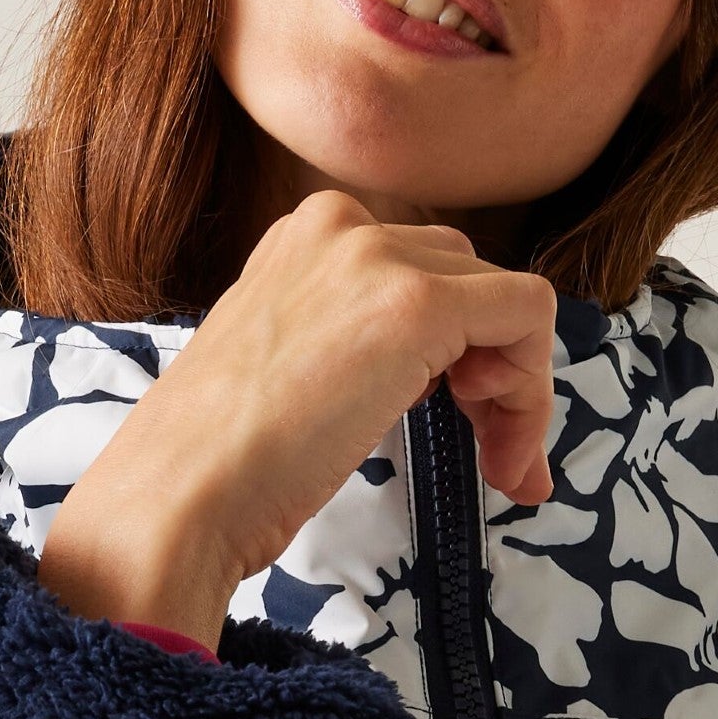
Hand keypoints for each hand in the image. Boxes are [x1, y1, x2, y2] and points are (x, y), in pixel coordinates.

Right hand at [127, 186, 558, 584]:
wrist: (184, 491)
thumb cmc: (219, 464)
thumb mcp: (287, 374)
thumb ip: (350, 349)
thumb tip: (428, 374)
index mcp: (303, 241)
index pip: (423, 273)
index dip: (461, 356)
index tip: (464, 429)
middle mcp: (342, 227)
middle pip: (471, 283)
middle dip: (497, 376)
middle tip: (491, 461)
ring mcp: (380, 257)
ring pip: (507, 303)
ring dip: (519, 393)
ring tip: (499, 468)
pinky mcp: (418, 302)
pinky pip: (528, 318)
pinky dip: (533, 390)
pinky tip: (502, 452)